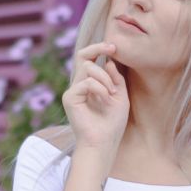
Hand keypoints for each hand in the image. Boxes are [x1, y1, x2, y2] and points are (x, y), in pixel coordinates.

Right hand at [62, 41, 128, 160]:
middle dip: (98, 47)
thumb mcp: (121, 97)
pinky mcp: (70, 98)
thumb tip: (109, 61)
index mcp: (90, 83)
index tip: (114, 47)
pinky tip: (106, 100)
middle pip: (83, 55)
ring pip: (88, 68)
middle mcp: (79, 85)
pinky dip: (100, 89)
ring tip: (112, 94)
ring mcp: (73, 91)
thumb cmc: (113, 124)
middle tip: (113, 48)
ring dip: (105, 78)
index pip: (90, 58)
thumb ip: (116, 79)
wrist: (104, 143)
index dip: (99, 48)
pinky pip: (87, 82)